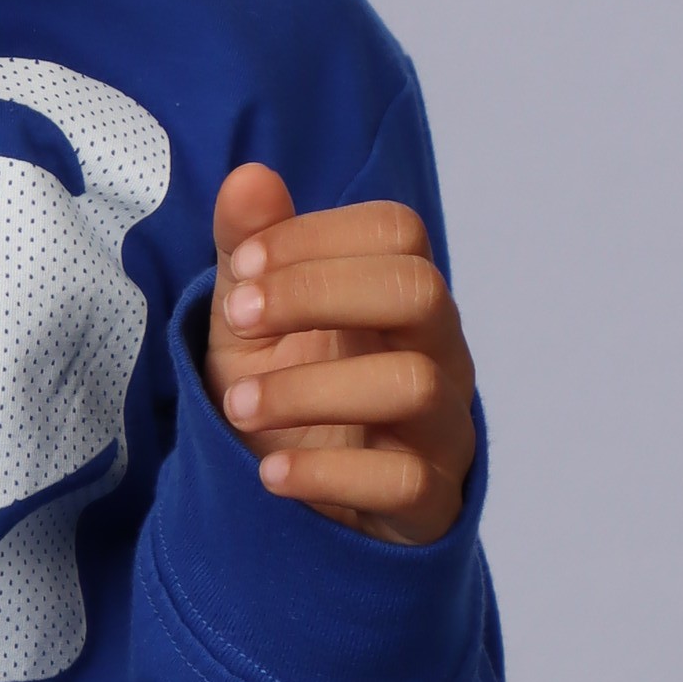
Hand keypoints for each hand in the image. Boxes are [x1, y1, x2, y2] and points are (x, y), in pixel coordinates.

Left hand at [203, 164, 477, 544]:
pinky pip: (407, 481)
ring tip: (239, 407)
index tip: (242, 269)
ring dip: (309, 389)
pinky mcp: (432, 501)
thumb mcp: (248, 320)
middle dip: (318, 296)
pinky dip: (327, 474)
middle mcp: (438, 351)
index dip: (317, 238)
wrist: (296, 503)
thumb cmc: (284, 391)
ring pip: (414, 384)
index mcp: (400, 294)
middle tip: (239, 321)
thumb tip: (248, 178)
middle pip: (420, 290)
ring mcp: (443, 427)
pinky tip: (270, 474)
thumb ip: (249, 250)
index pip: (397, 231)